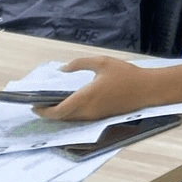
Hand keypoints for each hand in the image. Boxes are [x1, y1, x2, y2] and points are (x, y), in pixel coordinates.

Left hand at [35, 57, 149, 121]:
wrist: (147, 89)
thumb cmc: (126, 74)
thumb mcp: (102, 62)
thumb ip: (80, 64)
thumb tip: (62, 69)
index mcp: (86, 98)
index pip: (58, 111)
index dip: (43, 111)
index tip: (34, 106)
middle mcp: (88, 111)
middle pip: (62, 118)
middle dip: (49, 113)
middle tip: (40, 103)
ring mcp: (95, 116)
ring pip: (71, 119)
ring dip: (60, 114)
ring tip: (52, 103)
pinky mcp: (101, 118)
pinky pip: (80, 119)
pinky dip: (71, 114)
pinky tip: (70, 104)